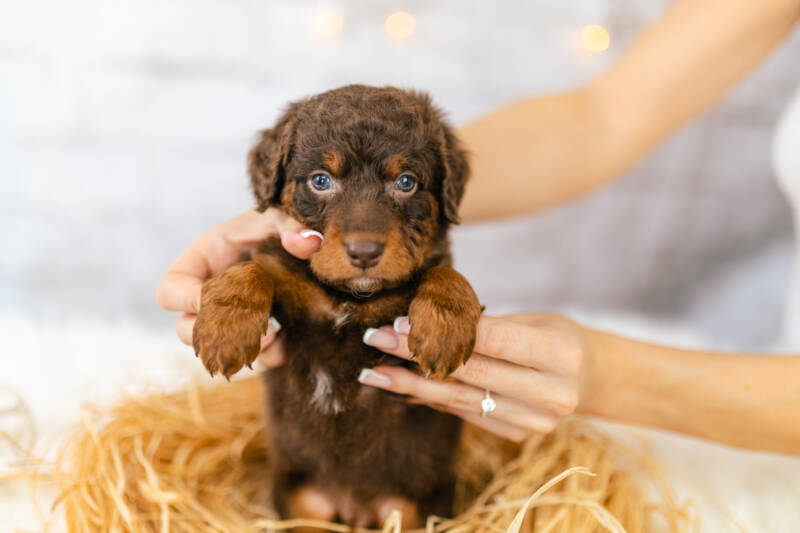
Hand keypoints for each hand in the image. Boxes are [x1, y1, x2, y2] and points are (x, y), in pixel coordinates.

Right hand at [156, 208, 321, 366]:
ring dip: (240, 349)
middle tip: (250, 323)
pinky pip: (250, 357)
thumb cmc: (274, 224)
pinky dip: (268, 356)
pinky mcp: (253, 334)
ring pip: (215, 350)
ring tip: (273, 334)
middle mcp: (207, 296)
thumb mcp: (280, 217)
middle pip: (185, 329)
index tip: (216, 298)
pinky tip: (288, 339)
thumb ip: (291, 226)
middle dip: (214, 333)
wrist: (295, 242)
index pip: (170, 291)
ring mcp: (227, 319)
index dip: (187, 300)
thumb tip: (307, 243)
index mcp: (201, 263)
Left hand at [359, 313, 595, 441]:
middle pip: (470, 373)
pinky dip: (432, 398)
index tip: (402, 321)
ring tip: (375, 372)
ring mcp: (535, 421)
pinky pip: (466, 413)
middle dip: (417, 356)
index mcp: (561, 355)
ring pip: (461, 400)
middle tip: (375, 341)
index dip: (446, 331)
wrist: (591, 379)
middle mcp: (551, 394)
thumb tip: (425, 323)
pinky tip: (403, 388)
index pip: (493, 341)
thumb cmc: (557, 338)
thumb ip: (488, 326)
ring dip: (413, 385)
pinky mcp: (518, 435)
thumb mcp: (535, 320)